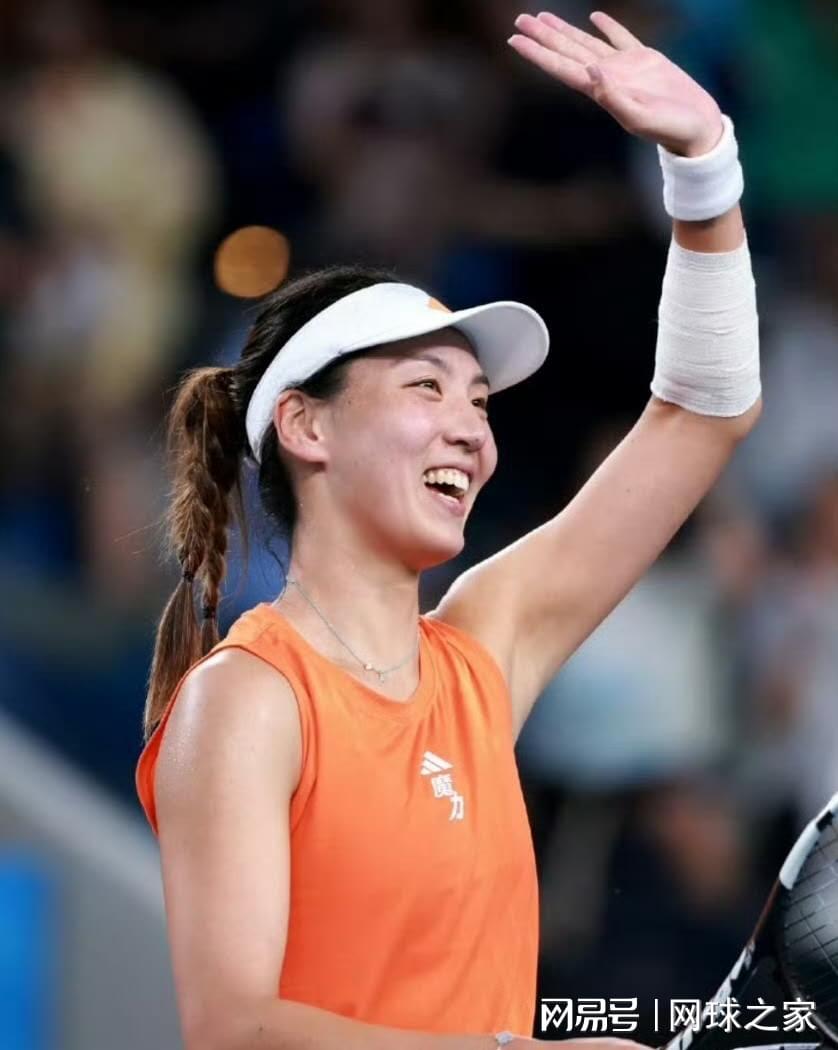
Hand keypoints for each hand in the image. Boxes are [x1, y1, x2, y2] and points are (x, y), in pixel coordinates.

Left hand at [507, 10, 722, 156]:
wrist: (696, 129)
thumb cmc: (670, 129)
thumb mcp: (640, 117)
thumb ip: (613, 97)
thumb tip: (590, 71)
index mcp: (601, 91)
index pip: (561, 68)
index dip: (537, 54)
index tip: (515, 41)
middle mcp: (607, 77)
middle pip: (567, 52)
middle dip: (543, 36)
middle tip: (520, 20)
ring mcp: (625, 67)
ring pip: (586, 43)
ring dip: (564, 30)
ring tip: (543, 17)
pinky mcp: (646, 60)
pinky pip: (621, 38)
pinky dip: (607, 26)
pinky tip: (595, 17)